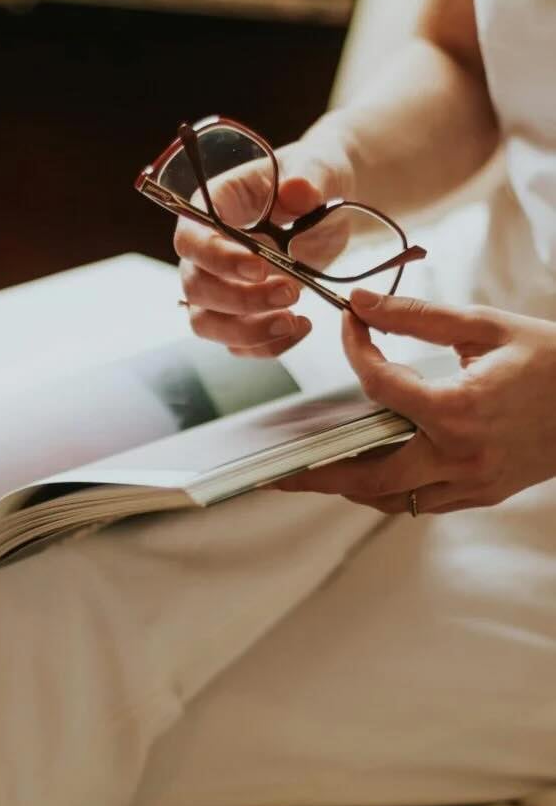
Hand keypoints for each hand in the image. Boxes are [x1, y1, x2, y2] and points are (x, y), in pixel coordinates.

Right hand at [175, 134, 354, 357]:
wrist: (327, 206)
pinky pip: (237, 343)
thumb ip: (309, 178)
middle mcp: (205, 251)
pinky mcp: (238, 314)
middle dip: (240, 299)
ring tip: (294, 321)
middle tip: (290, 292)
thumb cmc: (313, 180)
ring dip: (248, 331)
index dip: (217, 258)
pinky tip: (300, 328)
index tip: (259, 267)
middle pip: (195, 287)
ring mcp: (218, 287)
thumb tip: (298, 190)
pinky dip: (267, 345)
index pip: (191, 239)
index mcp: (212, 207)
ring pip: (207, 323)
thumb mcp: (318, 170)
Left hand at [277, 288, 555, 513]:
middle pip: (368, 477)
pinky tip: (372, 469)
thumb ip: (417, 316)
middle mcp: (460, 455)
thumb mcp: (487, 326)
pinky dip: (391, 489)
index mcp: (459, 409)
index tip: (348, 328)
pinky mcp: (483, 494)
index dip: (355, 353)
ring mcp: (472, 482)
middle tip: (278, 471)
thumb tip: (361, 303)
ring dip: (351, 485)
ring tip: (314, 473)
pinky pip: (422, 502)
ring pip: (392, 499)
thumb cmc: (553, 359)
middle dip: (317, 475)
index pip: (380, 387)